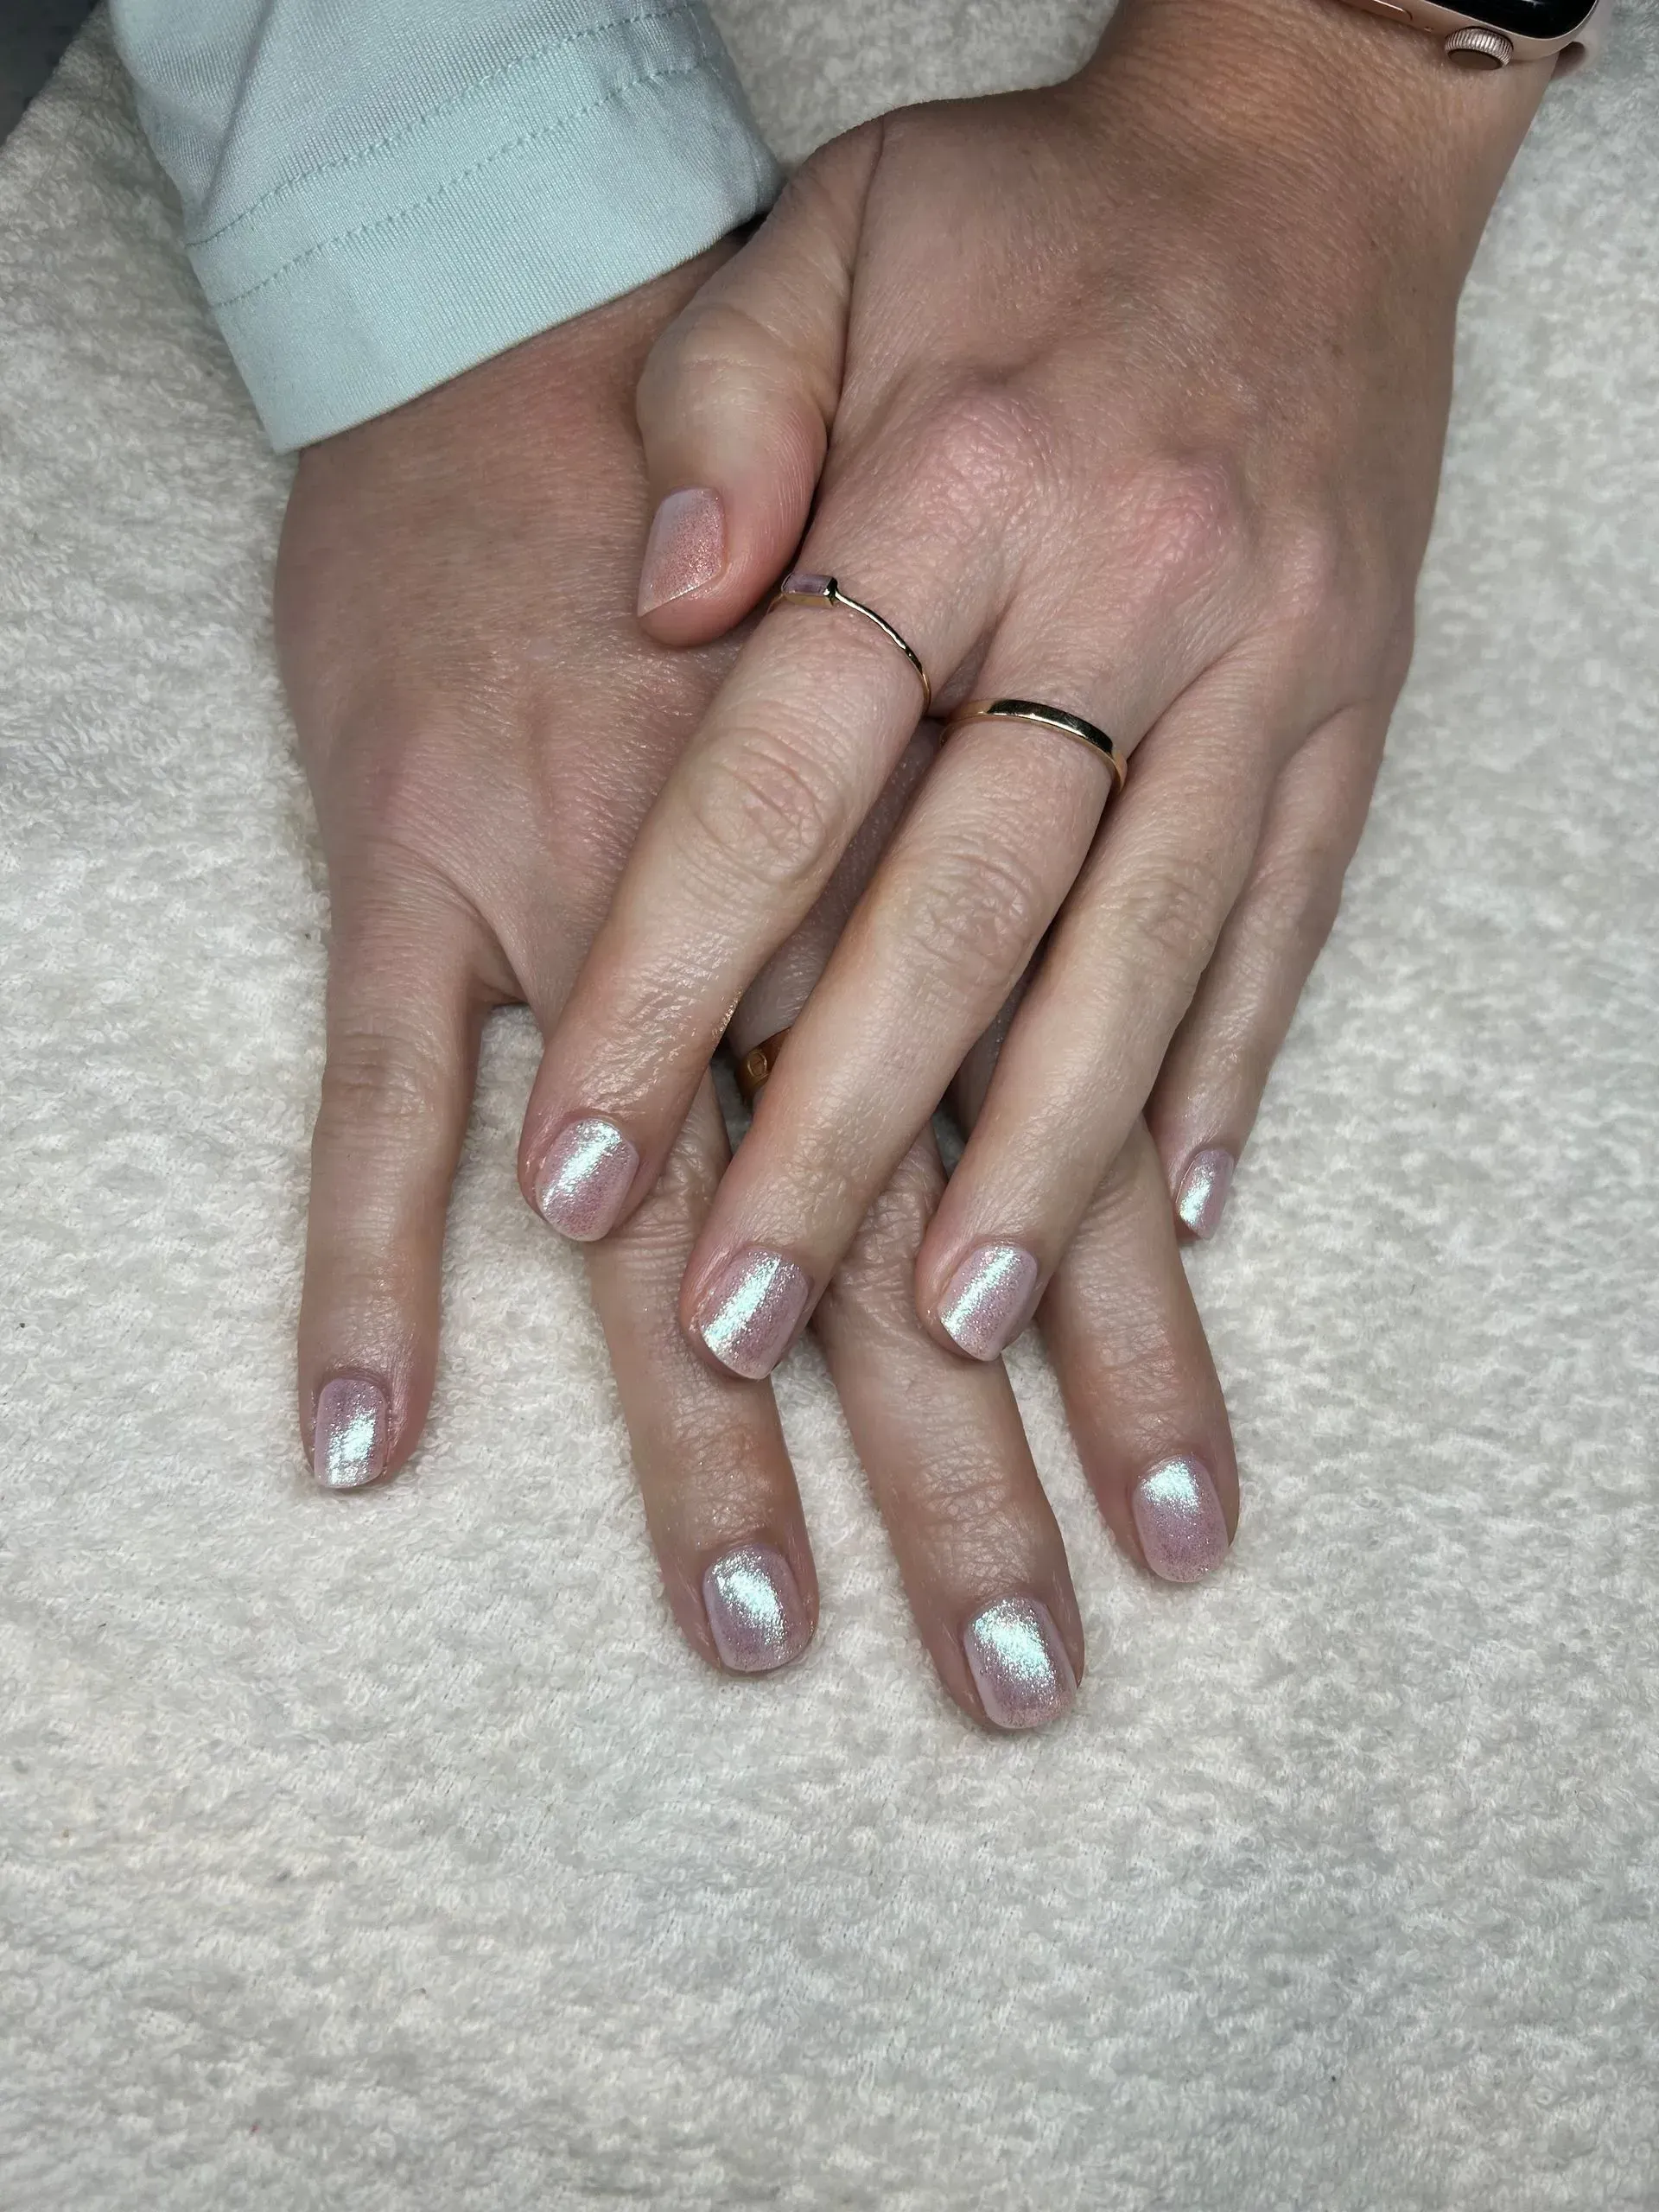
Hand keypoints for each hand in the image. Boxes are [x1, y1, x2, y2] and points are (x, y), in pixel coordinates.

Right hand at [275, 265, 1235, 1736]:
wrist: (552, 330)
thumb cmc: (778, 515)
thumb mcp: (967, 683)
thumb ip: (1052, 896)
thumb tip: (1169, 1147)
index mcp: (924, 875)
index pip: (1039, 1161)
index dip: (1120, 1360)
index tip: (1176, 1538)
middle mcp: (776, 922)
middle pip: (879, 1247)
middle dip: (960, 1476)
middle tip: (1021, 1685)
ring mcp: (574, 897)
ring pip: (646, 1222)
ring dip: (701, 1449)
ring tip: (768, 1640)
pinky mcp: (407, 862)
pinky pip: (370, 1089)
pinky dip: (361, 1259)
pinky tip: (358, 1438)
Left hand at [518, 0, 1548, 1377]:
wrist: (1307, 152)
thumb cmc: (1033, 211)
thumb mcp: (831, 227)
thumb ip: (716, 402)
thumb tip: (657, 601)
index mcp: (960, 472)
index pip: (780, 778)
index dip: (669, 987)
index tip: (579, 1172)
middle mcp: (1127, 584)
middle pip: (960, 912)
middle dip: (841, 1142)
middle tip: (741, 1329)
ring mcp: (1266, 661)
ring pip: (1142, 954)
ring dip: (1046, 1164)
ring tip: (958, 1334)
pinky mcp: (1356, 708)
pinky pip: (1293, 916)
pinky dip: (1230, 1071)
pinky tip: (1172, 1215)